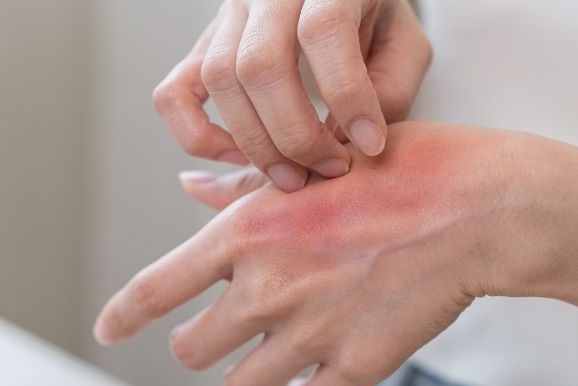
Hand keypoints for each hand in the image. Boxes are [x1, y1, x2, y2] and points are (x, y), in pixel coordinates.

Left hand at [94, 121, 567, 385]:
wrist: (477, 209)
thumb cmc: (401, 172)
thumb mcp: (313, 166)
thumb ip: (241, 189)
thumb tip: (191, 189)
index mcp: (248, 233)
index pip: (155, 288)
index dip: (123, 315)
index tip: (109, 330)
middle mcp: (266, 288)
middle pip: (191, 349)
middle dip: (204, 341)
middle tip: (233, 328)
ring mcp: (308, 334)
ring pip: (239, 385)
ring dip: (251, 371)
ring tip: (281, 347)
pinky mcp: (353, 368)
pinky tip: (314, 371)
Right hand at [152, 0, 431, 191]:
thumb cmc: (375, 22)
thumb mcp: (404, 46)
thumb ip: (390, 91)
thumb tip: (345, 144)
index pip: (323, 29)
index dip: (347, 94)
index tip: (370, 144)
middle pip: (261, 64)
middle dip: (296, 135)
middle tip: (329, 170)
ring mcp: (227, 17)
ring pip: (219, 80)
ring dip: (256, 144)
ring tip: (295, 176)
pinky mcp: (202, 48)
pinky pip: (173, 95)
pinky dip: (198, 137)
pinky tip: (240, 157)